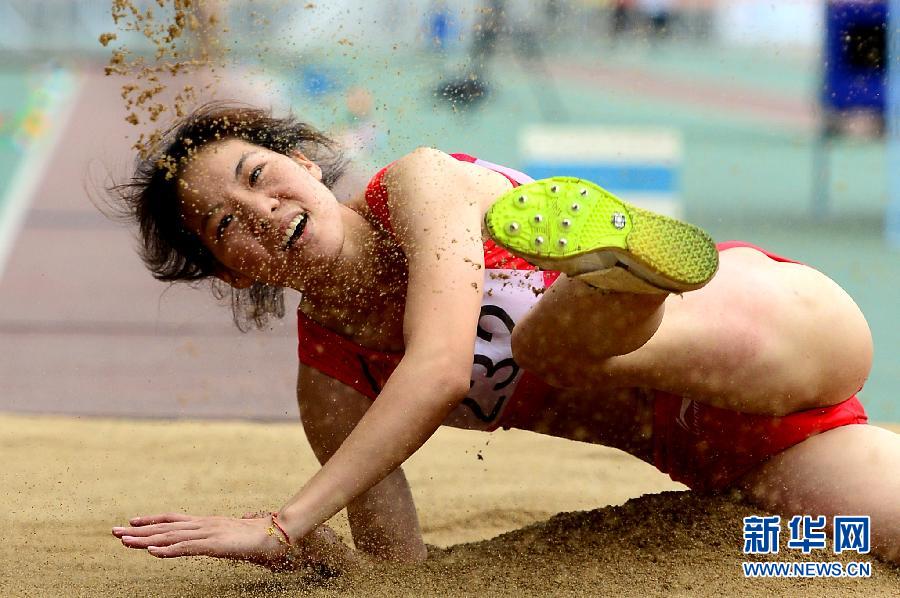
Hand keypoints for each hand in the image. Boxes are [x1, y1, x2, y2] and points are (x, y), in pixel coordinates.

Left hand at [112, 512, 357, 572]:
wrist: (281, 533)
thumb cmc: (262, 537)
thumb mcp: (235, 538)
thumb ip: (223, 538)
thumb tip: (218, 540)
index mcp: (208, 523)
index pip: (174, 519)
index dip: (152, 520)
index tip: (131, 522)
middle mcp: (204, 524)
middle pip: (165, 526)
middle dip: (138, 529)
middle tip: (112, 532)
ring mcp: (209, 533)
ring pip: (170, 535)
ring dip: (144, 538)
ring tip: (123, 541)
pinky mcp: (216, 544)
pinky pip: (187, 547)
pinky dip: (168, 548)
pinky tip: (152, 551)